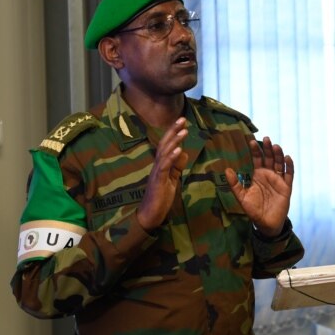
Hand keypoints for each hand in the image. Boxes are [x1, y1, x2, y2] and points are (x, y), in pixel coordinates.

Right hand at [136, 117, 188, 231]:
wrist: (150, 216)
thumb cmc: (160, 198)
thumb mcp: (172, 180)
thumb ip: (177, 167)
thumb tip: (184, 152)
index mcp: (161, 165)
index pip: (167, 145)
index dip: (174, 133)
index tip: (182, 122)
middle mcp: (157, 165)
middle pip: (164, 144)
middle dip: (173, 131)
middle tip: (182, 118)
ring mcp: (156, 172)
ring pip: (164, 153)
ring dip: (174, 141)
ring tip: (184, 131)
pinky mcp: (158, 181)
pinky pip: (164, 167)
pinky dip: (171, 157)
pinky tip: (179, 149)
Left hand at [225, 137, 293, 237]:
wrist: (266, 224)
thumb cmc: (253, 210)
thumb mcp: (242, 197)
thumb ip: (235, 184)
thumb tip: (227, 170)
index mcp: (258, 175)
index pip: (257, 159)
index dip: (255, 151)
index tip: (251, 141)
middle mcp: (269, 175)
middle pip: (269, 158)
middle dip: (268, 148)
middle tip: (266, 139)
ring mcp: (278, 180)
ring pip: (280, 164)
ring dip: (278, 154)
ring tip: (276, 146)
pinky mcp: (286, 187)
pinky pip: (289, 175)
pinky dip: (289, 166)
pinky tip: (287, 158)